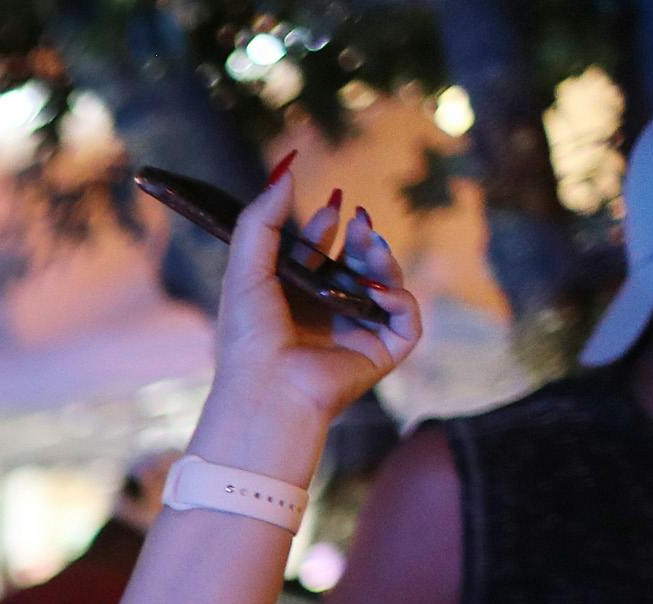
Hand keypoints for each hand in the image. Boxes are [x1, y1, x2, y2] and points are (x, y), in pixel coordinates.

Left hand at [188, 171, 423, 481]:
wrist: (266, 388)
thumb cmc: (248, 336)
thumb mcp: (246, 268)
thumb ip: (261, 218)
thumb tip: (286, 166)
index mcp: (292, 302)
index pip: (318, 255)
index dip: (325, 228)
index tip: (330, 205)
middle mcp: (325, 317)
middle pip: (356, 265)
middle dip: (360, 238)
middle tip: (358, 220)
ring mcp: (356, 335)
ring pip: (385, 284)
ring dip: (382, 259)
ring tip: (370, 243)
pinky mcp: (382, 353)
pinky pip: (406, 318)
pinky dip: (399, 298)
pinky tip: (378, 290)